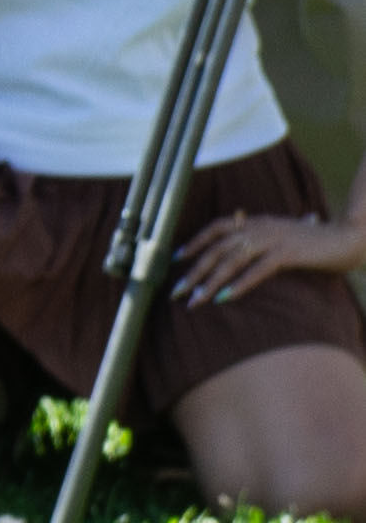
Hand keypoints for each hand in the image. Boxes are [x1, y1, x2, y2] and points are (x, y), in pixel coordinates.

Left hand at [179, 205, 365, 303]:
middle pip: (217, 248)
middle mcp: (260, 227)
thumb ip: (262, 239)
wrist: (348, 238)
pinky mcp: (288, 253)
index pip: (217, 227)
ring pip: (232, 260)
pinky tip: (225, 297)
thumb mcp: (283, 235)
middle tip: (176, 290)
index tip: (175, 258)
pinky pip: (258, 270)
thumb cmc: (315, 242)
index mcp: (257, 222)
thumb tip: (239, 251)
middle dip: (194, 271)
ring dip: (210, 281)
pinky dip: (239, 284)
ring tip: (195, 300)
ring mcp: (273, 239)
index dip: (195, 241)